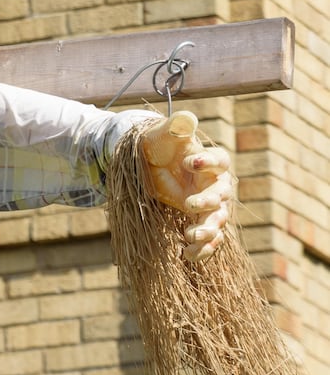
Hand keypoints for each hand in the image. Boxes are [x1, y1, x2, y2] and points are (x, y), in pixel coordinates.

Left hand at [140, 111, 233, 261]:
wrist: (152, 165)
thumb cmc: (161, 145)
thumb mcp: (164, 134)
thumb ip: (176, 127)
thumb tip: (186, 118)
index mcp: (211, 161)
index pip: (220, 160)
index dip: (209, 161)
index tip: (190, 161)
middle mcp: (216, 184)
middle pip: (222, 195)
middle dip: (208, 202)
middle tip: (189, 205)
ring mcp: (210, 205)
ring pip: (218, 220)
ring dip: (208, 230)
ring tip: (189, 236)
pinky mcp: (199, 220)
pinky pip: (208, 238)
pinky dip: (202, 249)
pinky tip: (187, 256)